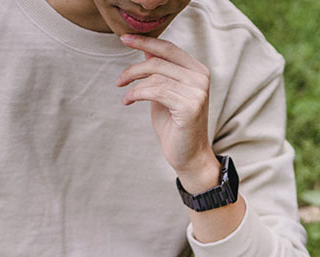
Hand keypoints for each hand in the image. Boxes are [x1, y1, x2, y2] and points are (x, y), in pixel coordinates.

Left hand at [117, 34, 218, 192]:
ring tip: (125, 95)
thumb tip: (145, 49)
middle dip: (133, 69)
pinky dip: (137, 94)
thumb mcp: (164, 92)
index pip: (168, 48)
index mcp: (197, 71)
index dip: (145, 41)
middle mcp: (200, 78)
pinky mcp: (190, 106)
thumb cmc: (175, 125)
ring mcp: (197, 92)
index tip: (124, 38)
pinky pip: (155, 91)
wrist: (188, 155)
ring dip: (134, 85)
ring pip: (155, 77)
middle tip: (119, 80)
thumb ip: (159, 71)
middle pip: (158, 61)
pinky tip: (129, 101)